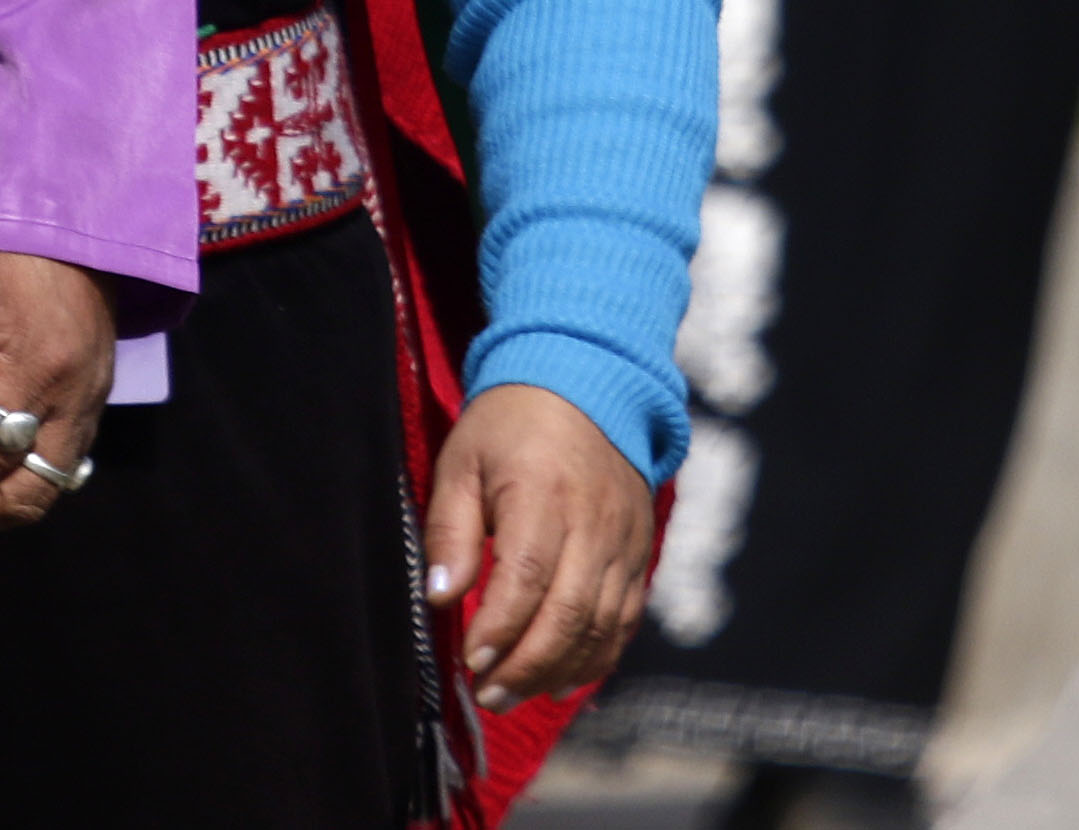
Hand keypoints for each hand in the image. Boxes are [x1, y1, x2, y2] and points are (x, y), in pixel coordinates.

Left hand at [0, 248, 111, 527]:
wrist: (73, 205)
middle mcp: (73, 396)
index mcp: (37, 368)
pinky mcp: (96, 389)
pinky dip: (27, 475)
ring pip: (52, 484)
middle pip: (27, 491)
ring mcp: (91, 396)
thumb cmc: (5, 236)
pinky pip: (67, 458)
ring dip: (1, 501)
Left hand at [424, 385, 654, 706]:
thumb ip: (450, 530)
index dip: (500, 629)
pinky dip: (597, 658)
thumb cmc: (511, 424)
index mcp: (543, 494)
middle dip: (526, 667)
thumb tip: (440, 596)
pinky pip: (624, 619)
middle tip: (488, 696)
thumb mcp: (462, 461)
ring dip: (557, 672)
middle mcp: (592, 522)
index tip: (470, 661)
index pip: (527, 578)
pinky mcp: (639, 553)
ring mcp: (623, 541)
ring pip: (600, 626)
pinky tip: (563, 681)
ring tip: (514, 696)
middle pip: (568, 614)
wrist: (587, 382)